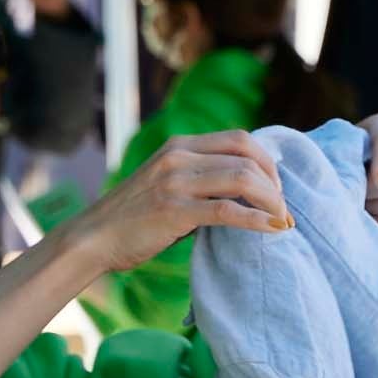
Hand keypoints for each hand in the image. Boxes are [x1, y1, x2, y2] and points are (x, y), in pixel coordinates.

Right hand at [69, 131, 288, 276]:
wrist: (94, 238)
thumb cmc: (132, 218)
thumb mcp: (166, 184)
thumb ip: (199, 180)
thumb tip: (243, 193)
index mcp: (179, 146)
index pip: (240, 138)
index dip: (267, 161)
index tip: (276, 188)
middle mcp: (179, 156)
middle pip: (247, 155)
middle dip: (275, 182)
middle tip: (283, 207)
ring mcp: (176, 182)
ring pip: (242, 178)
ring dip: (271, 200)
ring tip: (281, 219)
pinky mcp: (174, 211)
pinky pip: (228, 210)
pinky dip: (257, 220)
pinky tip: (272, 229)